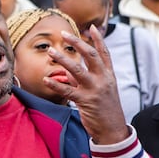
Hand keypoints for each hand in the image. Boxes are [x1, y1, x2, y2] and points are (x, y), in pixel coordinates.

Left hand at [43, 25, 128, 143]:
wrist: (113, 130)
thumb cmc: (105, 110)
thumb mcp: (99, 91)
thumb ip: (83, 79)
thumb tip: (67, 70)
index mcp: (109, 76)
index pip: (104, 53)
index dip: (98, 39)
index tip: (92, 26)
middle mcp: (103, 80)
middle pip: (90, 55)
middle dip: (77, 42)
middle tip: (64, 33)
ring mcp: (94, 90)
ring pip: (77, 70)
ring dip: (62, 59)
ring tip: (51, 51)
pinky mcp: (85, 101)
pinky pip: (67, 90)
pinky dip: (55, 84)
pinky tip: (46, 80)